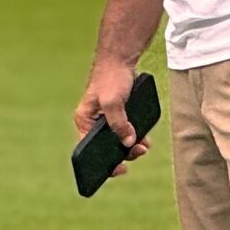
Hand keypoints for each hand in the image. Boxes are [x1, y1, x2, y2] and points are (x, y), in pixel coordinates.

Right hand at [73, 55, 151, 177]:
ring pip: (119, 141)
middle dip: (124, 153)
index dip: (103, 163)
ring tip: (144, 144)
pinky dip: (136, 136)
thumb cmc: (111, 77)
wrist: (121, 59)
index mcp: (84, 121)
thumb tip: (129, 143)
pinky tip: (145, 136)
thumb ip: (119, 124)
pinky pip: (127, 132)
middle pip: (106, 148)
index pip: (89, 150)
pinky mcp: (119, 115)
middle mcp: (94, 123)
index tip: (119, 170)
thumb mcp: (113, 102)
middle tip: (139, 151)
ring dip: (132, 145)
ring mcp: (107, 120)